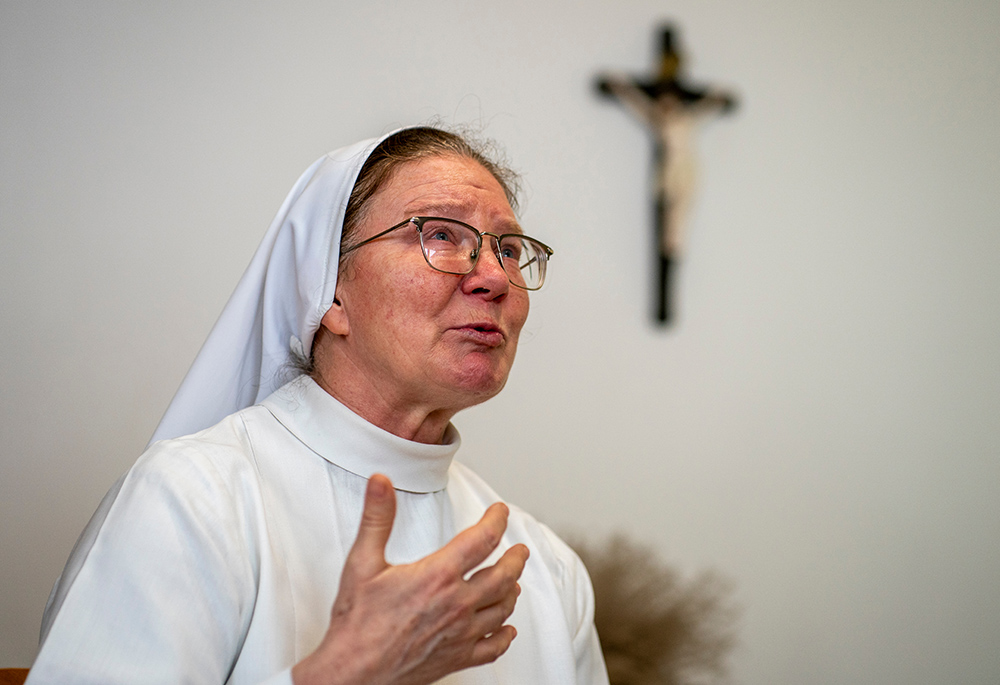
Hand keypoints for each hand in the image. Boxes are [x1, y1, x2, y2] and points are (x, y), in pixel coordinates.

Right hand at [292, 474, 528, 684]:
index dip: (496, 520)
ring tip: (512, 581)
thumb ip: (377, 518)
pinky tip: (506, 630)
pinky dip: (504, 635)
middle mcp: (456, 605)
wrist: (352, 673)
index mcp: (437, 576)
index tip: (500, 512)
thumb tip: (380, 484)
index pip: (482, 539)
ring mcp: (460, 634)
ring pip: (502, 609)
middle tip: (520, 549)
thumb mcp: (362, 563)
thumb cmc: (356, 624)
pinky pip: (493, 648)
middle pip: (503, 575)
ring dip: (511, 591)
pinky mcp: (457, 658)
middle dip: (516, 558)